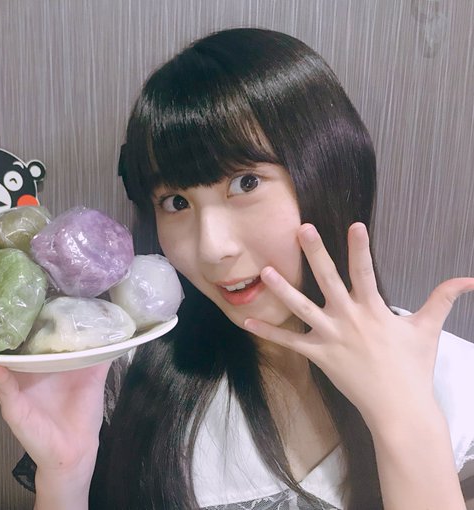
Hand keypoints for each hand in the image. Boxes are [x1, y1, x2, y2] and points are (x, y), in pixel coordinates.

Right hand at [0, 311, 110, 477]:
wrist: (79, 447)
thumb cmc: (80, 410)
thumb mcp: (91, 372)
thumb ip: (94, 349)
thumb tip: (108, 321)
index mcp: (28, 362)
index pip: (3, 338)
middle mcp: (12, 373)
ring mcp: (8, 390)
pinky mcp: (14, 407)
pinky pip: (1, 388)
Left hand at [242, 222, 473, 425]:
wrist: (398, 407)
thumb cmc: (413, 367)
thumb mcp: (428, 329)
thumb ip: (443, 299)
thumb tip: (469, 279)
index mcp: (374, 309)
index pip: (365, 271)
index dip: (359, 248)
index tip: (353, 224)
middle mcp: (349, 319)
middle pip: (328, 280)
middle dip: (315, 253)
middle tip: (302, 229)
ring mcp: (330, 337)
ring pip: (301, 308)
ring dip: (282, 289)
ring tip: (264, 270)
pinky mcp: (318, 355)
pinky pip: (288, 342)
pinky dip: (267, 332)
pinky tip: (246, 320)